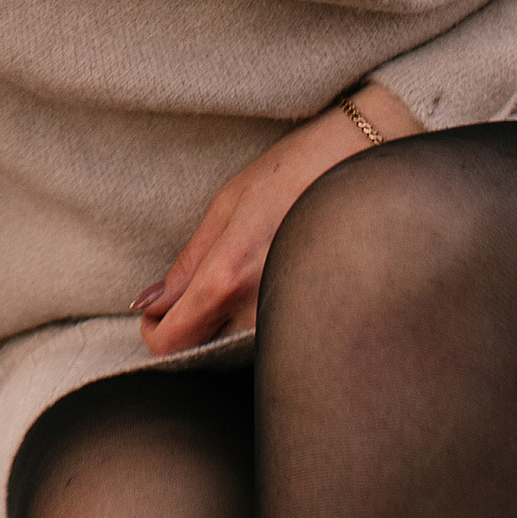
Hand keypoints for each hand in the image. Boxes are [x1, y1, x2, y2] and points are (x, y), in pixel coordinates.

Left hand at [133, 81, 422, 357]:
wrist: (367, 163)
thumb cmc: (295, 172)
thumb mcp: (228, 206)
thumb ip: (188, 263)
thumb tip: (149, 304)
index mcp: (229, 277)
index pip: (172, 344)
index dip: (154, 333)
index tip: (155, 314)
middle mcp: (261, 311)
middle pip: (203, 354)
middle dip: (189, 331)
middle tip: (196, 293)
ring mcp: (294, 322)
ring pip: (238, 351)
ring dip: (225, 329)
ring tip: (243, 278)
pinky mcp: (320, 324)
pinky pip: (274, 341)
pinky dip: (259, 326)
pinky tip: (270, 286)